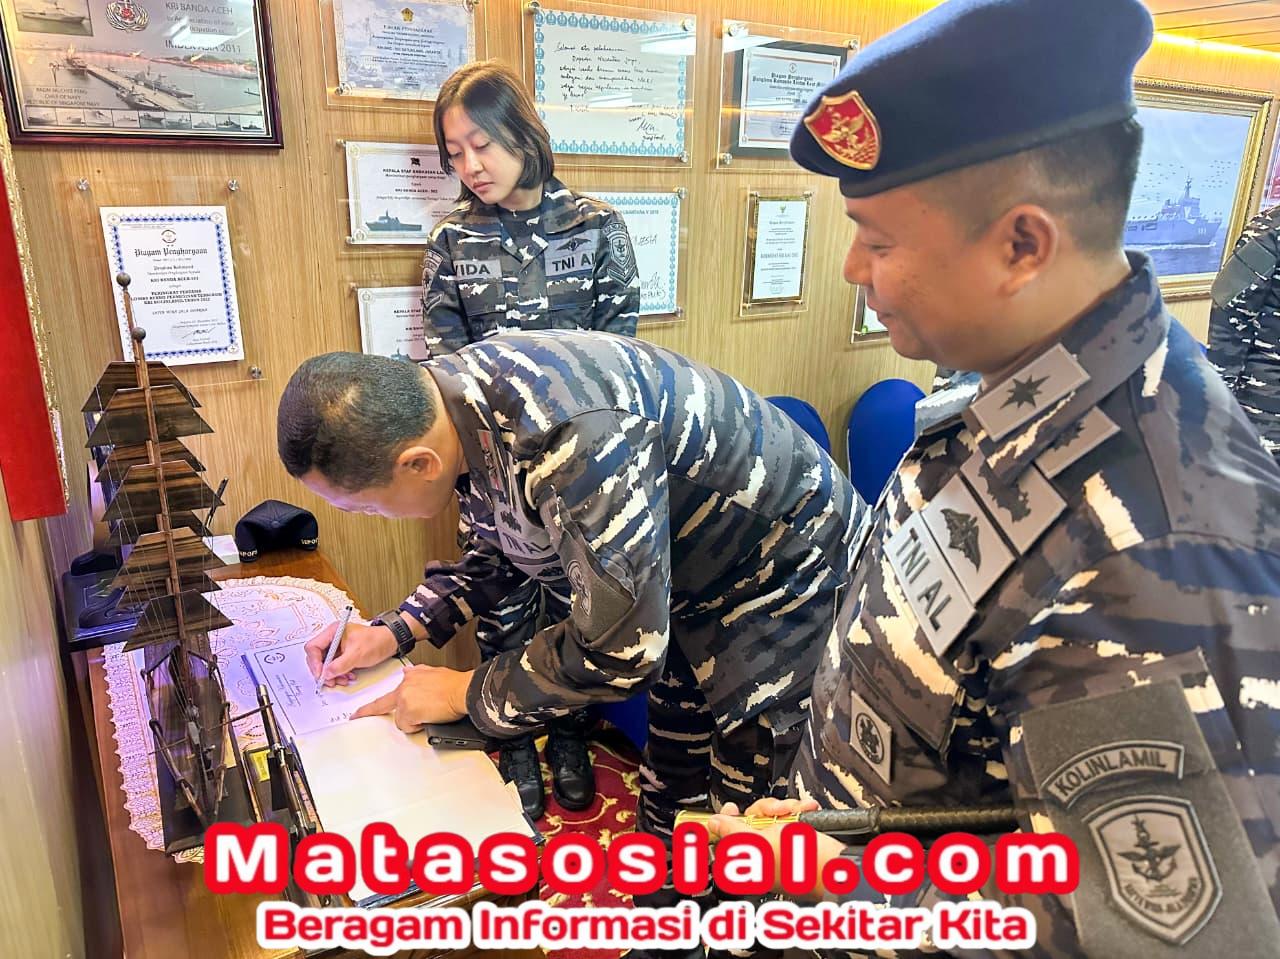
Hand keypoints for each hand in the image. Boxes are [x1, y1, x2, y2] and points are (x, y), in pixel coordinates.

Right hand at [305, 621, 396, 685]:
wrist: (391, 642)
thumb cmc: (377, 641)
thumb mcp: (357, 654)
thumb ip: (340, 665)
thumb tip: (326, 673)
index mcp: (333, 631)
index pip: (313, 647)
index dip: (314, 662)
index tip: (320, 674)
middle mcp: (333, 638)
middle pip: (317, 657)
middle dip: (323, 671)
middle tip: (330, 681)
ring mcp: (338, 647)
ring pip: (326, 664)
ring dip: (333, 674)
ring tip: (342, 680)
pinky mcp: (343, 654)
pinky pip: (335, 666)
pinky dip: (339, 674)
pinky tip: (348, 677)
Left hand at [351, 664, 473, 731]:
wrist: (463, 690)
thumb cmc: (454, 684)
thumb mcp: (434, 672)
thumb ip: (418, 673)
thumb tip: (408, 673)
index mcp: (409, 679)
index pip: (386, 694)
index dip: (369, 707)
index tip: (357, 714)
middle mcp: (404, 688)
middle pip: (392, 709)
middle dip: (398, 714)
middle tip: (392, 719)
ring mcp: (404, 700)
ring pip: (402, 720)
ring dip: (415, 720)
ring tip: (432, 712)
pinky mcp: (409, 712)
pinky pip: (409, 727)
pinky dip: (419, 726)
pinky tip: (431, 717)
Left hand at [708, 797, 844, 900]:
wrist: (838, 866)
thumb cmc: (801, 864)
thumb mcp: (759, 842)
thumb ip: (732, 832)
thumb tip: (714, 823)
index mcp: (747, 862)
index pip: (725, 840)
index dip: (725, 821)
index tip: (731, 808)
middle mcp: (761, 856)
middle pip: (749, 821)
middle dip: (764, 810)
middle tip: (775, 811)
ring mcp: (779, 849)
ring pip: (770, 816)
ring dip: (784, 808)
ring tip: (797, 811)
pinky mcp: (796, 840)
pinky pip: (789, 818)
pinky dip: (798, 811)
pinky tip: (805, 811)